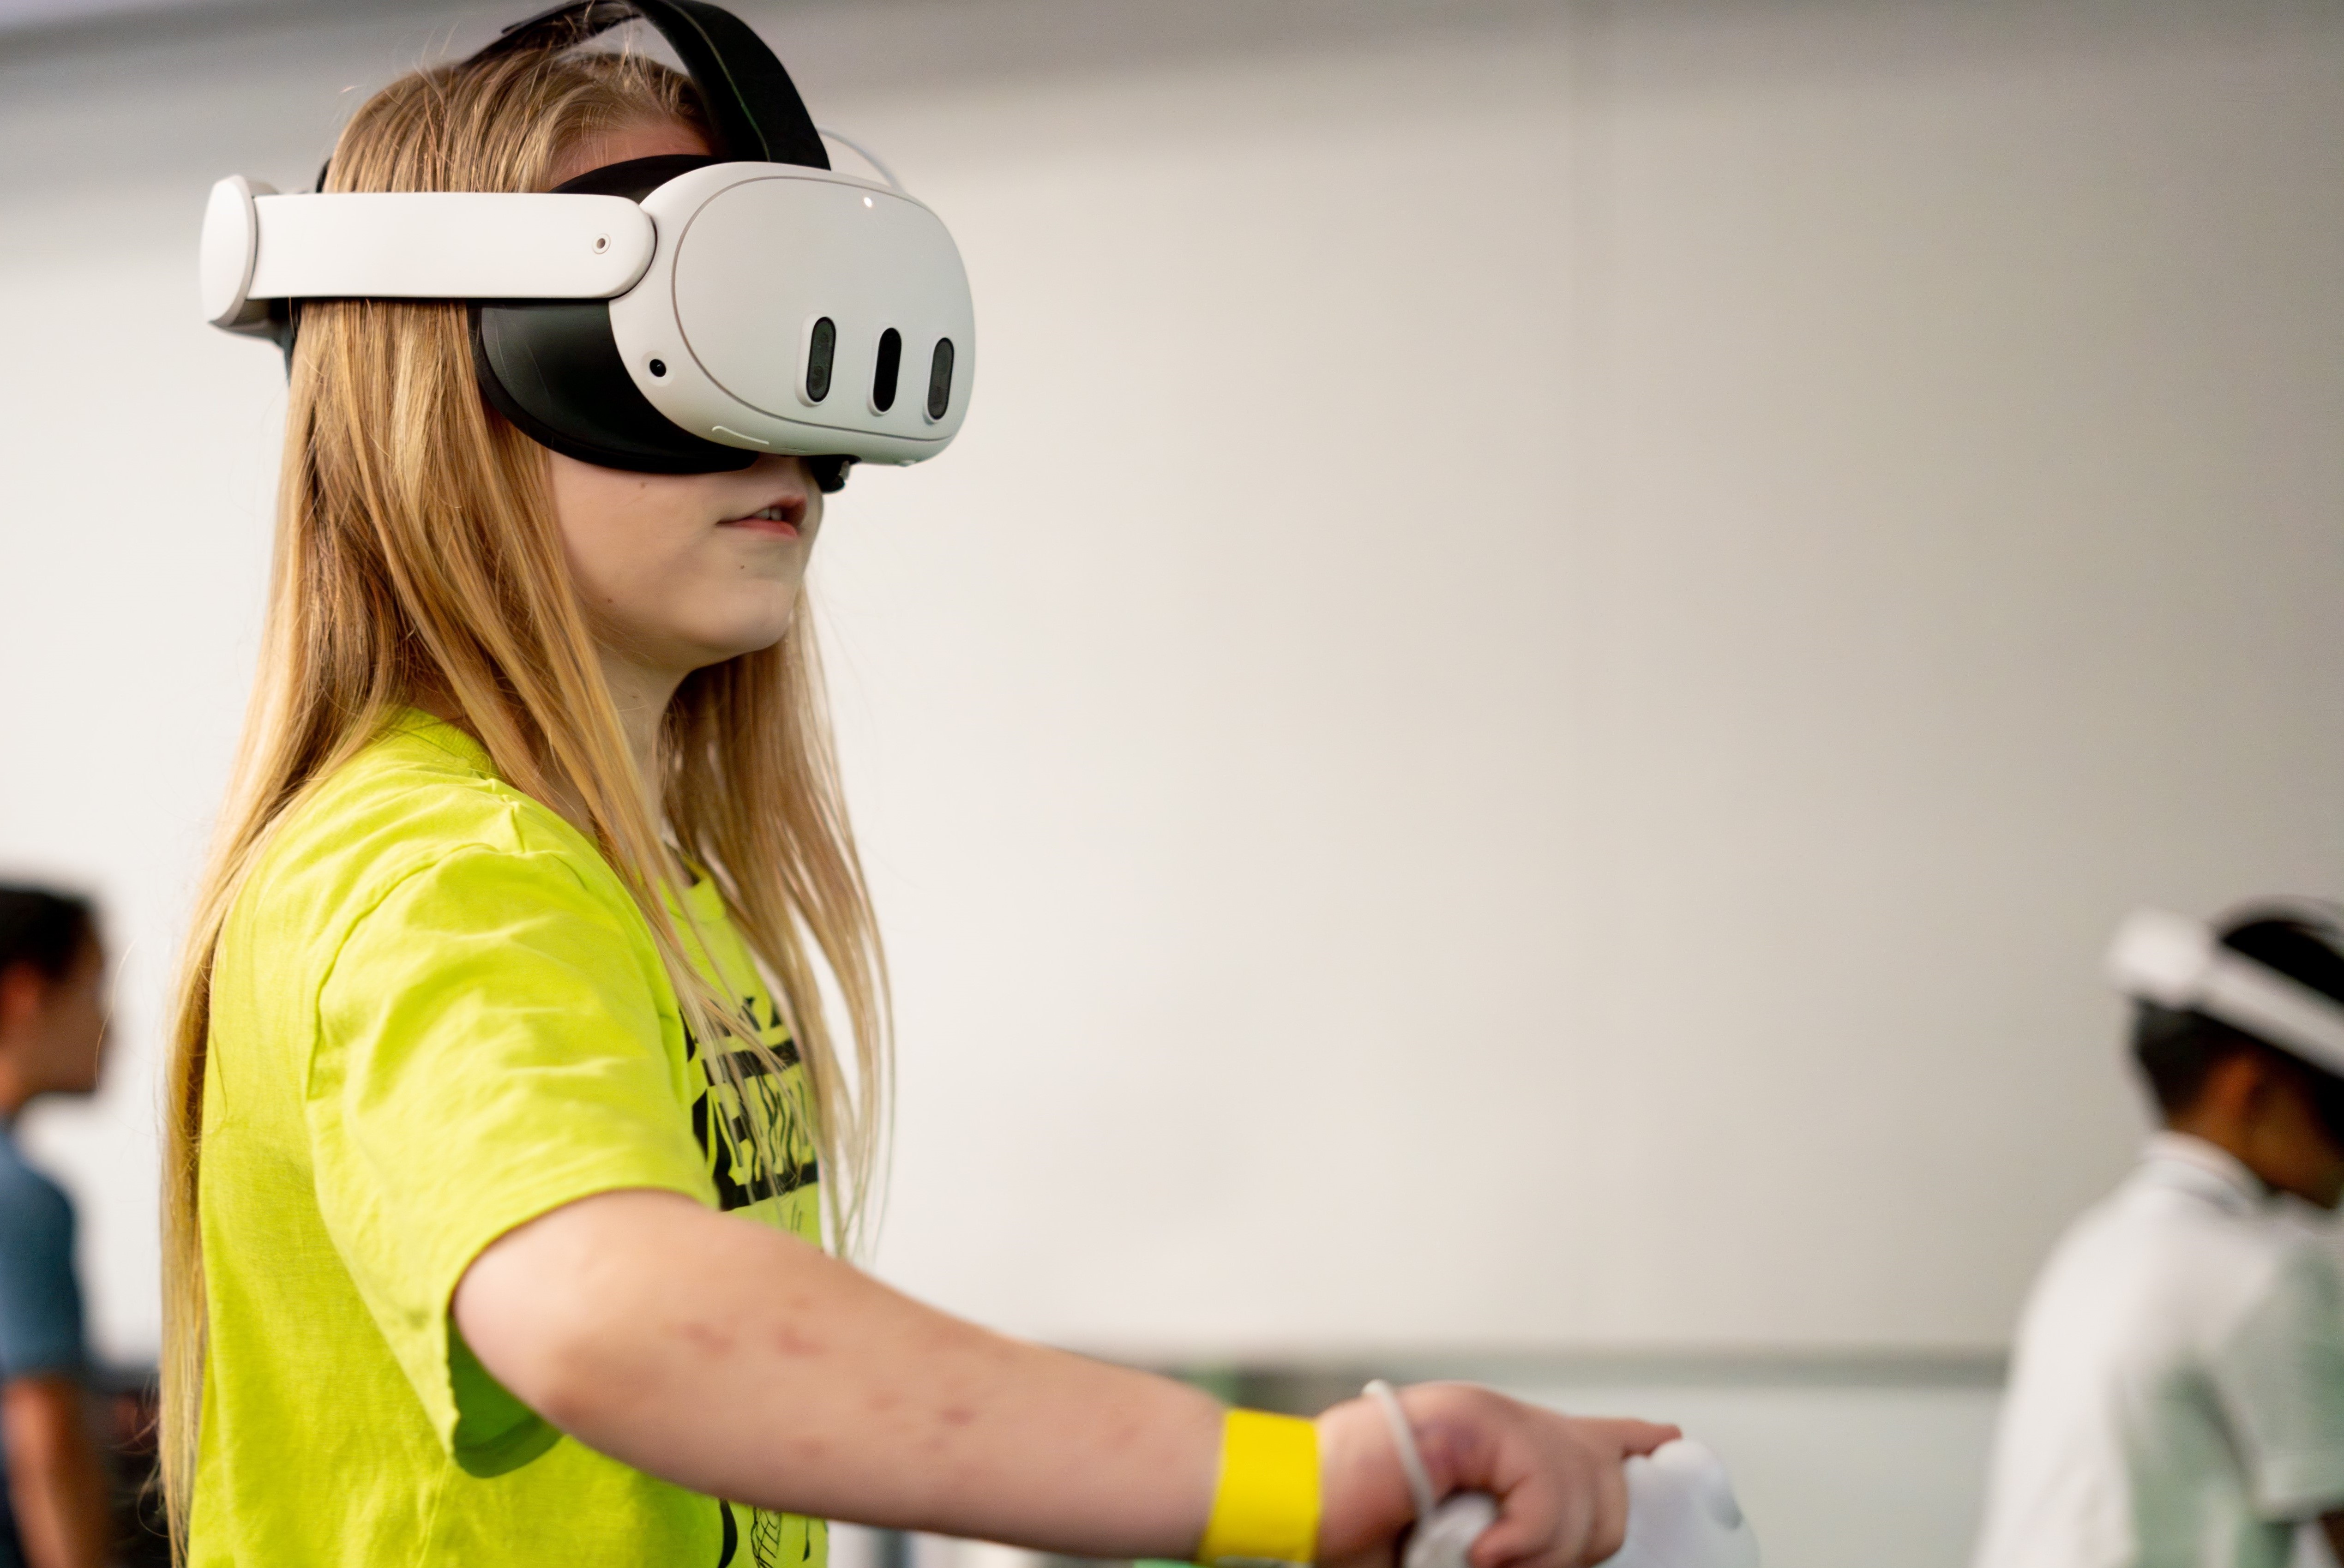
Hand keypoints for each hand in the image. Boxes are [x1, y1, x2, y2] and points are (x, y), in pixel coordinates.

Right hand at [1315, 1383, 1677, 1567]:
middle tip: (1515, 1561)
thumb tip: (1553, 1560)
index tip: (1666, 1444)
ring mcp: (1491, 1413)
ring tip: (1489, 1560)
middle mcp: (1503, 1417)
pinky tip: (1484, 1550)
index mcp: (1498, 1439)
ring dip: (1545, 1549)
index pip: (1592, 1433)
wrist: (1297, 1500)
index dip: (1634, 1443)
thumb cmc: (1355, 1524)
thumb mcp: (1455, 1539)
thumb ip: (1507, 1538)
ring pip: (1583, 1489)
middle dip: (1585, 1539)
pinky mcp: (1476, 1423)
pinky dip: (1522, 1536)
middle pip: (1605, 1476)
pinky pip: (1544, 1489)